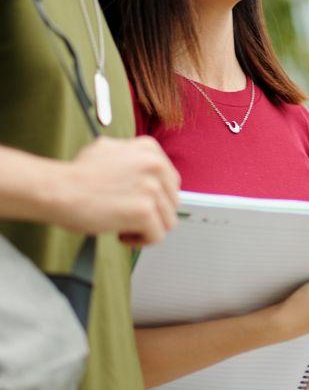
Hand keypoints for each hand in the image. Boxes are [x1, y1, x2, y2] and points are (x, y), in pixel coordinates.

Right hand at [51, 136, 179, 245]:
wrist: (56, 190)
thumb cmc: (77, 176)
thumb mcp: (109, 150)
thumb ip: (134, 158)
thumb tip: (153, 174)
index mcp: (149, 149)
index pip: (171, 182)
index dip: (155, 198)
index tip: (136, 202)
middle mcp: (155, 165)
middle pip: (172, 202)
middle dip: (152, 214)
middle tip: (127, 216)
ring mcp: (152, 188)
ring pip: (168, 221)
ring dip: (145, 228)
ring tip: (121, 224)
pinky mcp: (144, 211)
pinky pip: (157, 236)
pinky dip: (139, 241)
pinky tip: (120, 234)